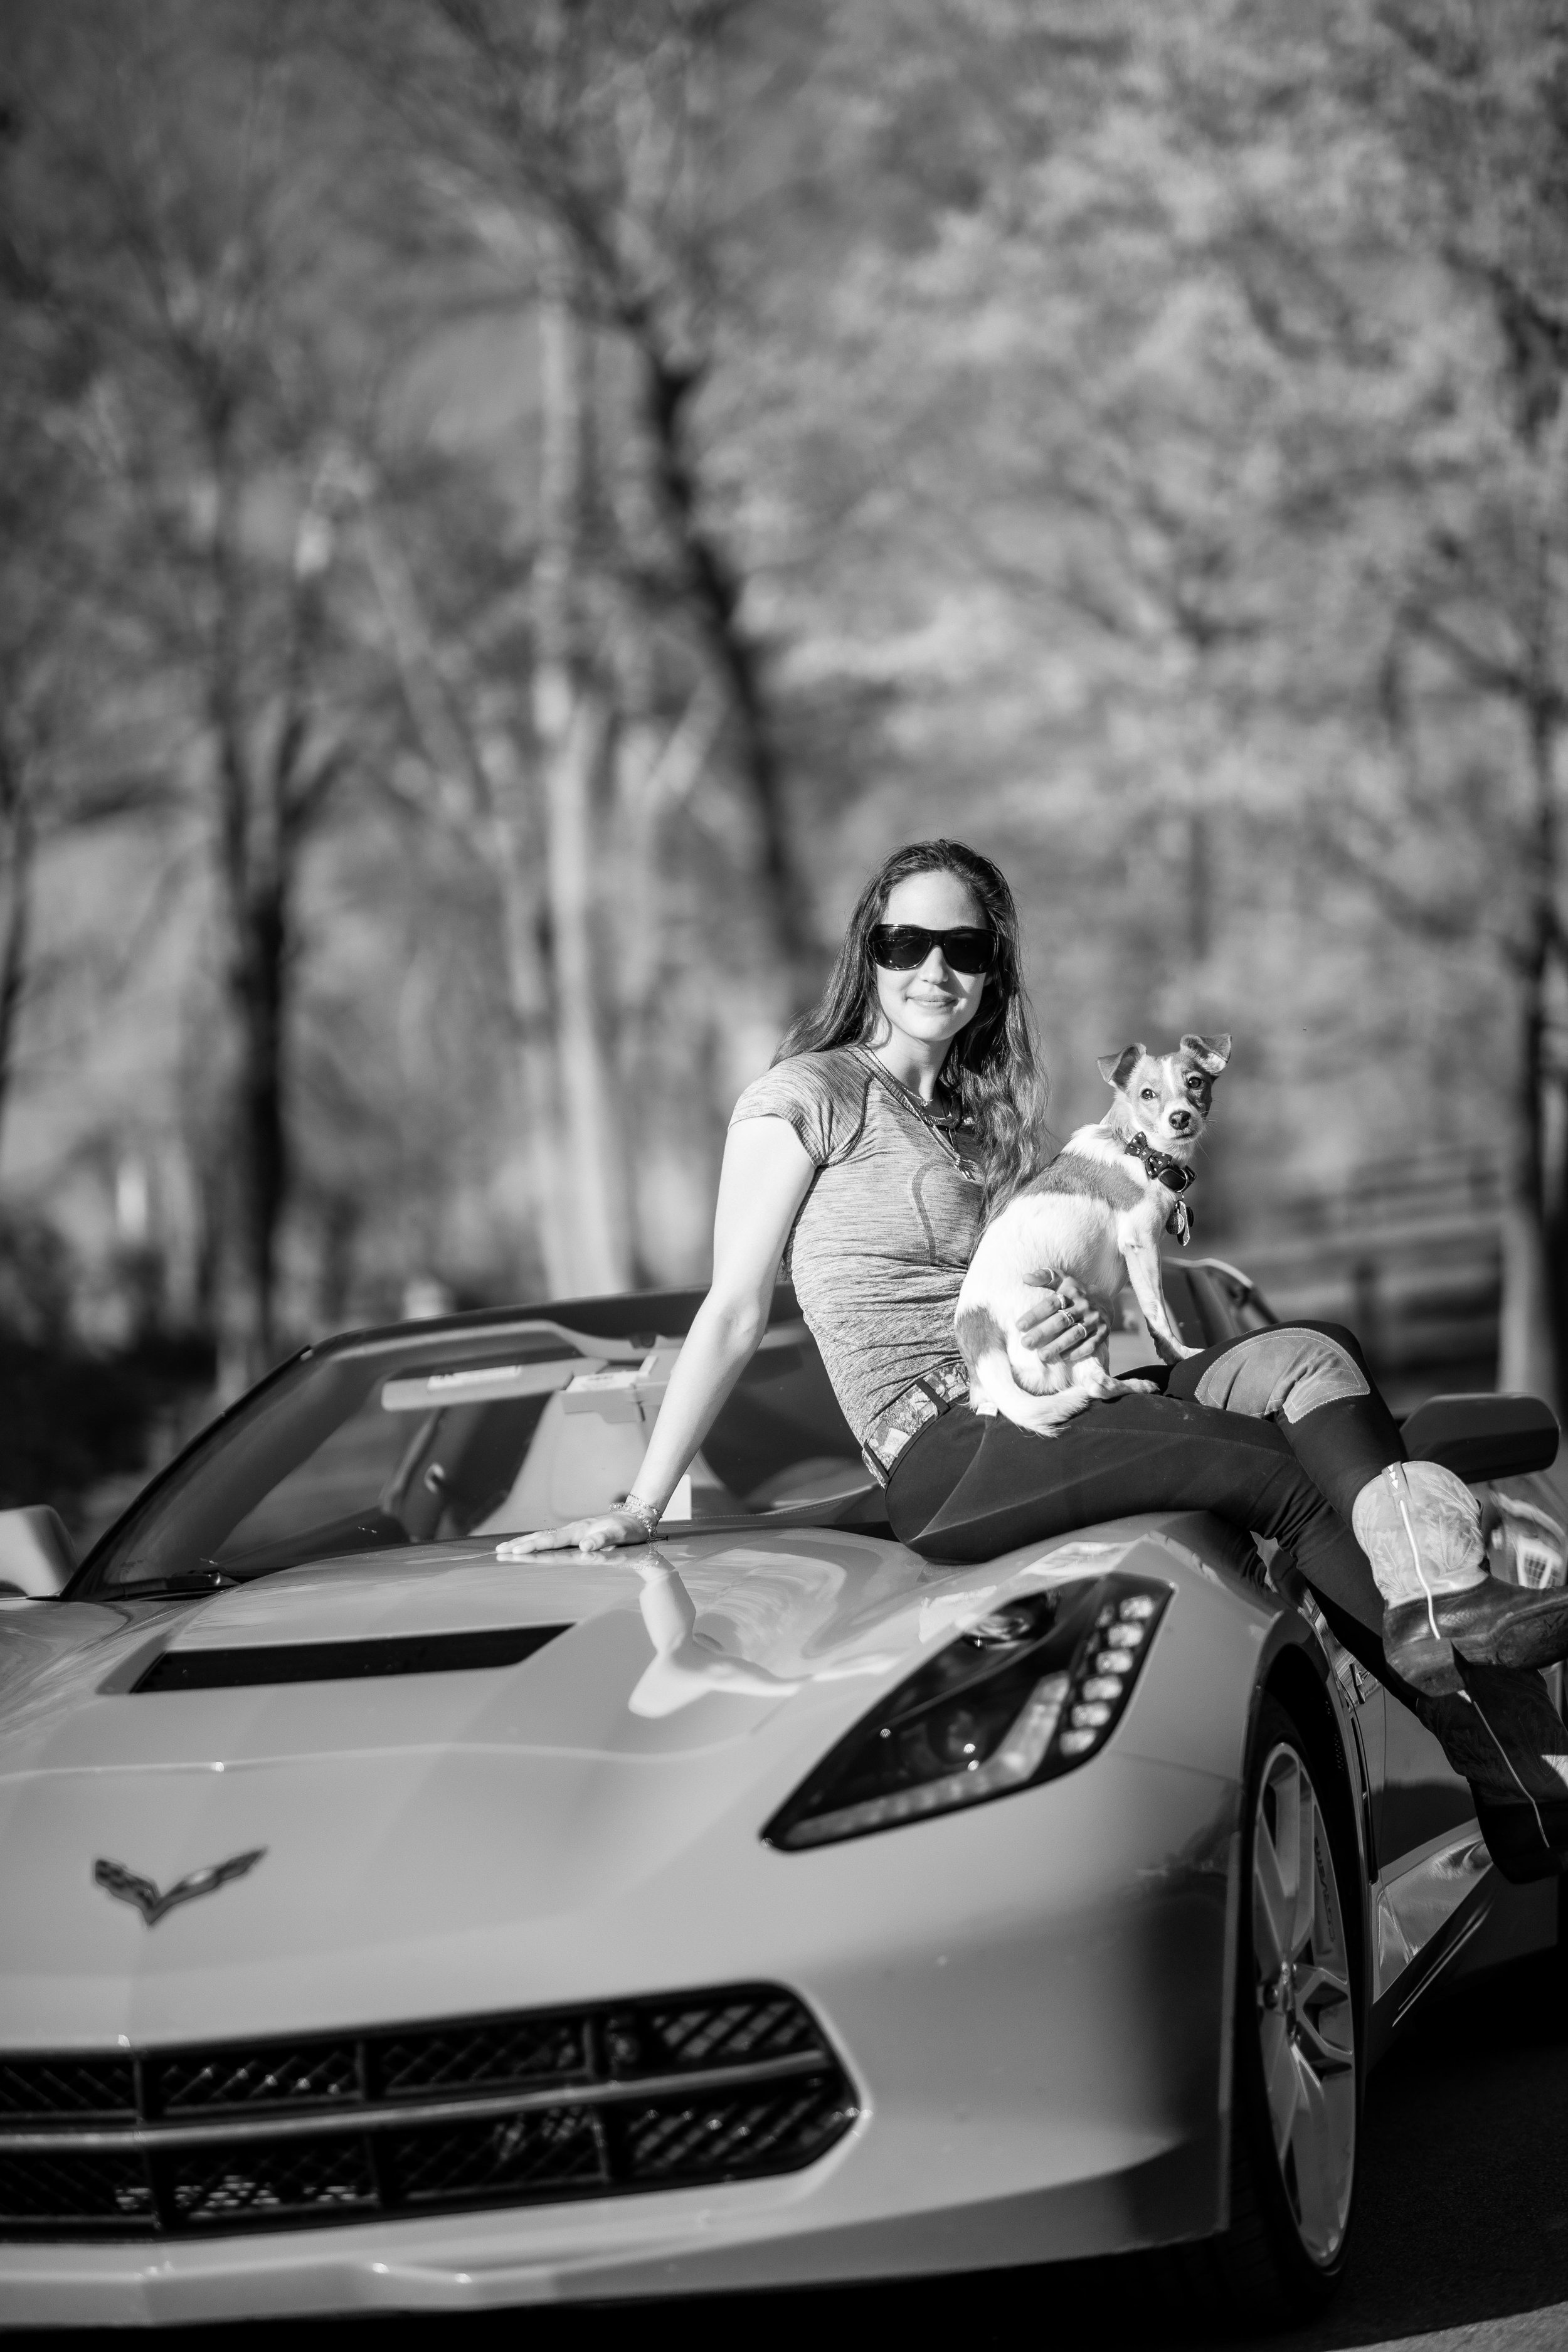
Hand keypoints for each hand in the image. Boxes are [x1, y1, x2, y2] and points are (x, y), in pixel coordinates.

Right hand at [497, 1509, 653, 1558]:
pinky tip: (530, 1545)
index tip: (515, 1552)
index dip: (532, 1547)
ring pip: (543, 1536)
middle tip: (498, 1551)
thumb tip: (584, 1546)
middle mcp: (572, 1530)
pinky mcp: (576, 1533)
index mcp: (578, 1531)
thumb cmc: (629, 1529)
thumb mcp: (619, 1535)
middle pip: (540, 1537)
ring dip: (524, 1542)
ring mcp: (573, 1531)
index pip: (550, 1541)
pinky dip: (536, 1541)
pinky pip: (550, 1538)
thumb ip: (602, 1540)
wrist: (637, 1518)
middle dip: (519, 1544)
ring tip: (506, 1548)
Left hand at [1015, 1285, 1107, 1367]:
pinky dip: (1077, 1352)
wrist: (1104, 1301)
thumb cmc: (1075, 1292)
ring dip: (1058, 1346)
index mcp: (1071, 1292)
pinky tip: (1062, 1358)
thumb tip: (1025, 1277)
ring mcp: (1094, 1319)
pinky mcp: (1103, 1332)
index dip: (1034, 1315)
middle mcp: (1084, 1306)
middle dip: (1042, 1333)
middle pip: (1061, 1321)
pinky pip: (1090, 1344)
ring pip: (1074, 1334)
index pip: (1050, 1304)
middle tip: (1026, 1343)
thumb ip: (1044, 1276)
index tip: (1019, 1326)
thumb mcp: (1062, 1280)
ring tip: (1041, 1355)